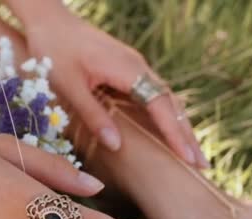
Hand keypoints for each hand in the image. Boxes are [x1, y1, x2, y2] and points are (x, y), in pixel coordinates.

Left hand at [24, 13, 208, 167]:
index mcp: (128, 69)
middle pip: (171, 104)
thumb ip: (93, 115)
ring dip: (179, 126)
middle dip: (187, 135)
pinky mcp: (127, 68)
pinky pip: (153, 94)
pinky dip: (165, 115)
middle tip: (202, 166)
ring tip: (191, 155)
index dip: (175, 134)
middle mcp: (138, 67)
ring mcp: (135, 66)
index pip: (160, 106)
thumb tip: (117, 145)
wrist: (49, 19)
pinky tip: (168, 131)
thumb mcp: (68, 87)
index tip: (189, 158)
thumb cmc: (54, 51)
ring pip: (165, 99)